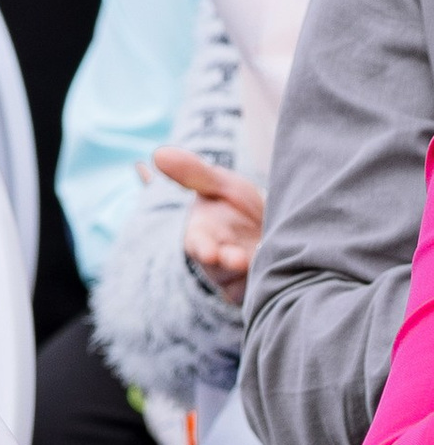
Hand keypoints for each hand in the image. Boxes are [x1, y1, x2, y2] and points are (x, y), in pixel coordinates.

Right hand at [152, 147, 263, 298]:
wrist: (276, 231)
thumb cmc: (240, 209)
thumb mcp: (220, 185)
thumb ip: (193, 173)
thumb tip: (158, 153)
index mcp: (202, 235)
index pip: (198, 244)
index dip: (204, 249)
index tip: (211, 252)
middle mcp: (217, 261)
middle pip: (220, 269)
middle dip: (230, 264)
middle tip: (241, 259)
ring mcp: (238, 279)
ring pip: (241, 283)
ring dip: (253, 272)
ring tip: (267, 259)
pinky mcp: (257, 291)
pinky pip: (262, 291)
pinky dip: (274, 282)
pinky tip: (286, 270)